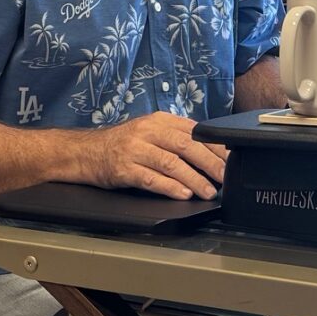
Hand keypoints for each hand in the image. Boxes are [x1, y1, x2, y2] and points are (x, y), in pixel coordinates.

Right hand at [77, 112, 227, 199]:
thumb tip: (210, 152)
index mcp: (159, 120)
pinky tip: (183, 194)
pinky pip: (151, 179)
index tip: (231, 160)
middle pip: (185, 145)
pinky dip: (169, 187)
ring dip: (193, 179)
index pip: (193, 131)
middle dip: (209, 163)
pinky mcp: (124, 169)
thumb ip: (175, 137)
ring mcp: (135, 150)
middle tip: (224, 178)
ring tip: (208, 192)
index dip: (215, 146)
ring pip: (170, 163)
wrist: (86, 152)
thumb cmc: (123, 144)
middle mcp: (147, 132)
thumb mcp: (150, 132)